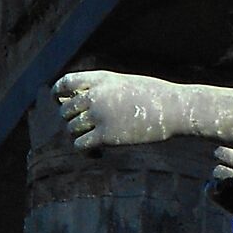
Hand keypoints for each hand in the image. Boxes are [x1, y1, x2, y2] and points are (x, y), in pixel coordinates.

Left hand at [54, 70, 183, 149]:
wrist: (175, 109)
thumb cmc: (155, 96)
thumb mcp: (126, 84)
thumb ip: (104, 90)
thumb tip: (83, 103)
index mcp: (101, 79)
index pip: (65, 83)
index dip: (58, 93)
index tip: (60, 101)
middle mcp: (96, 95)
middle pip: (65, 111)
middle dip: (71, 120)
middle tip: (85, 129)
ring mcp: (100, 115)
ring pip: (72, 129)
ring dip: (80, 137)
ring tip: (94, 143)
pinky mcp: (106, 136)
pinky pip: (81, 145)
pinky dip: (85, 152)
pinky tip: (98, 154)